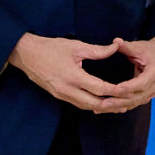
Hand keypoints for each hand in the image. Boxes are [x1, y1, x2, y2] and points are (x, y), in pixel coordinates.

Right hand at [6, 33, 120, 110]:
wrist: (26, 55)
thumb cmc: (51, 48)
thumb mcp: (75, 46)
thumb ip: (97, 50)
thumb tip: (115, 48)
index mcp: (73, 77)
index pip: (99, 88)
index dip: (115, 91)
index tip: (128, 90)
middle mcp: (67, 90)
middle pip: (93, 104)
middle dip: (111, 105)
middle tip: (127, 104)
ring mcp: (61, 95)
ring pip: (85, 106)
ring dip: (101, 108)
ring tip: (117, 107)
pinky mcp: (58, 95)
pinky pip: (77, 104)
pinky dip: (90, 105)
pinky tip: (99, 104)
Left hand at [94, 36, 154, 113]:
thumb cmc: (150, 50)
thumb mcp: (139, 46)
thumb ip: (126, 46)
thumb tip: (115, 42)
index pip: (141, 83)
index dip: (128, 87)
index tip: (115, 89)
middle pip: (137, 96)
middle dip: (119, 100)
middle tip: (103, 103)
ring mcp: (152, 92)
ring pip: (134, 102)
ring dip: (118, 106)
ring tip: (102, 107)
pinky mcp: (146, 95)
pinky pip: (134, 103)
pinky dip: (121, 105)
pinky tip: (108, 108)